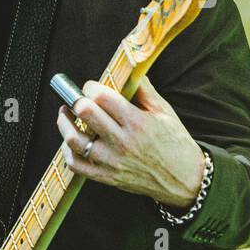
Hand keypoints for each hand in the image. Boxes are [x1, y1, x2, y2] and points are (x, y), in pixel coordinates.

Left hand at [57, 76, 204, 208]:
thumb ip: (144, 90)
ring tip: (66, 114)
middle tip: (77, 97)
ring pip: (75, 140)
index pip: (103, 97)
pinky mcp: (108, 177)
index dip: (91, 87)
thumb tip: (129, 70)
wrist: (184, 179)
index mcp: (137, 122)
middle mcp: (122, 142)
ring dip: (65, 123)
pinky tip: (69, 141)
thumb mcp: (165, 112)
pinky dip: (67, 151)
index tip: (91, 86)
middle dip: (76, 100)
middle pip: (85, 113)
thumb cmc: (175, 143)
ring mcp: (113, 161)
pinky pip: (77, 165)